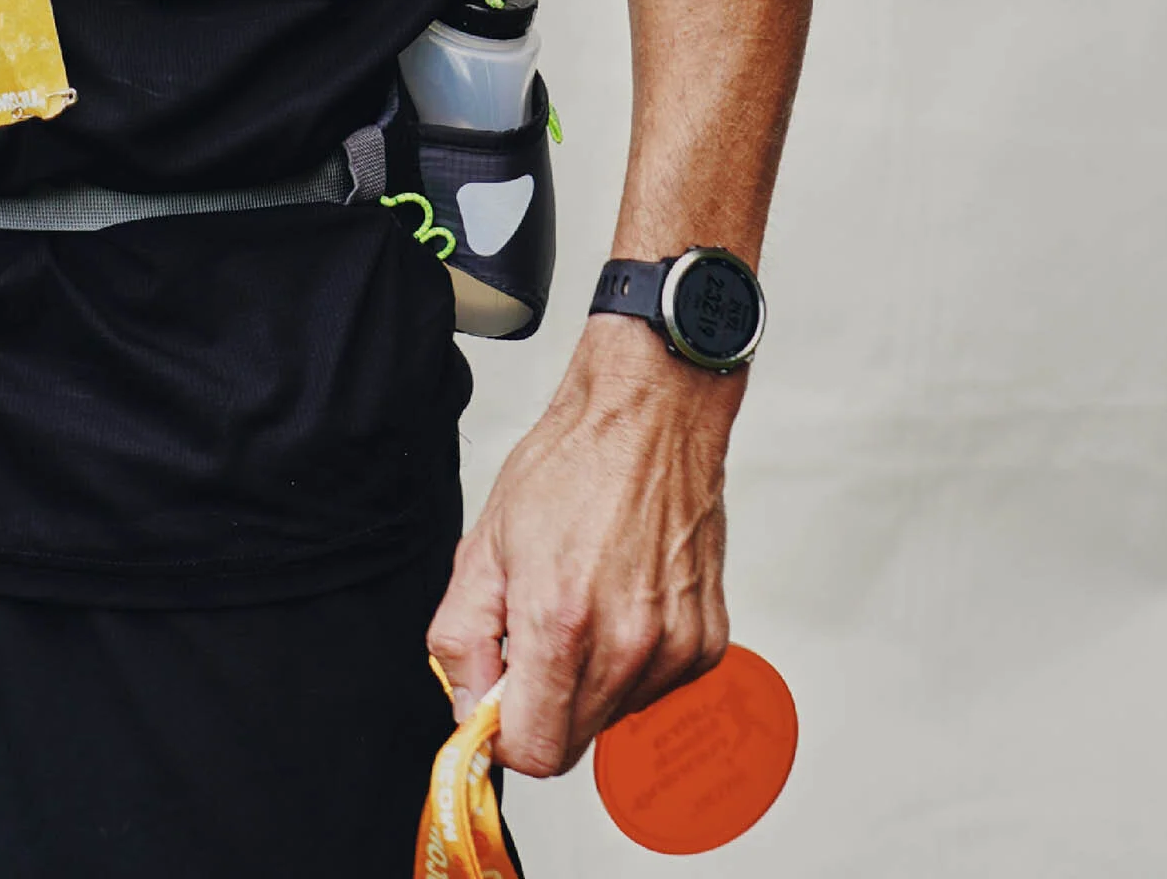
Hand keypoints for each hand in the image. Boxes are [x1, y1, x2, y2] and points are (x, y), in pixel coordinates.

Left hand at [428, 315, 736, 775]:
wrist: (649, 418)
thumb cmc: (573, 464)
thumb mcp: (484, 542)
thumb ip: (460, 636)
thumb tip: (465, 704)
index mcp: (562, 622)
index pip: (532, 751)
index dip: (500, 733)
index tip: (492, 701)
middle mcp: (628, 645)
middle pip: (572, 742)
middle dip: (539, 704)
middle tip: (530, 636)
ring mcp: (675, 648)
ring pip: (612, 715)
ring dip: (586, 681)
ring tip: (581, 601)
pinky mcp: (708, 642)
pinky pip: (655, 686)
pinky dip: (630, 660)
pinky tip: (621, 598)